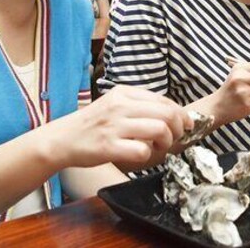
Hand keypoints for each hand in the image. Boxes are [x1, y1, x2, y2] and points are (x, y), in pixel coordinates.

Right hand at [60, 86, 190, 166]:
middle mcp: (120, 106)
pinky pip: (142, 151)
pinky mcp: (108, 147)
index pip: (165, 100)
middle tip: (176, 138)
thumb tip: (173, 113)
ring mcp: (114, 126)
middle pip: (167, 114)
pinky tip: (142, 155)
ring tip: (160, 148)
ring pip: (159, 130)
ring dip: (166, 142)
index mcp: (124, 93)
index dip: (181, 114)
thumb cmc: (93, 124)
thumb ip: (139, 105)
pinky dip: (149, 156)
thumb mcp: (114, 104)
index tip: (187, 125)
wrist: (62, 138)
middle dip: (179, 129)